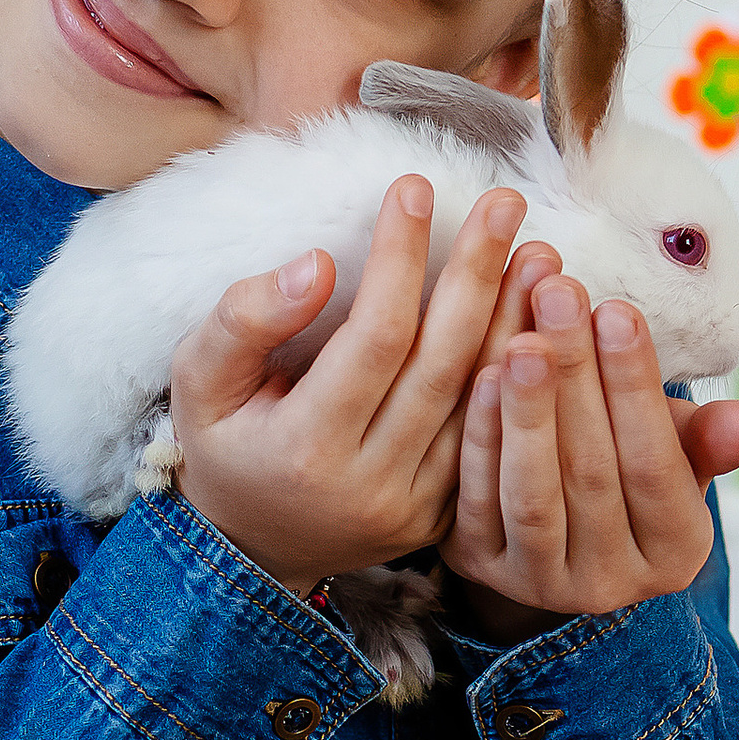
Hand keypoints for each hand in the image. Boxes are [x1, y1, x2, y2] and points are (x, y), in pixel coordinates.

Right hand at [170, 179, 528, 589]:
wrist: (249, 549)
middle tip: (505, 203)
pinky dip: (519, 377)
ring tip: (540, 251)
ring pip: (479, 403)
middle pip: (442, 365)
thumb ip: (245, 320)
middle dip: (478, 276)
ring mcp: (414, 508)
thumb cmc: (222, 444)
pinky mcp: (442, 518)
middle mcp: (370, 484)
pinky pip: (490, 438)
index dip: (401, 260)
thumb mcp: (199, 381)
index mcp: (306, 449)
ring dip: (515, 322)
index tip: (414, 190)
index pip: (374, 338)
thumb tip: (321, 265)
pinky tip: (538, 321)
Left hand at [441, 276, 738, 643]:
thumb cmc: (628, 465)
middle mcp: (611, 584)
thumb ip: (708, 439)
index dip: (635, 386)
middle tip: (559, 295)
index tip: (616, 309)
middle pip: (593, 471)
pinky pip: (477, 501)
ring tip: (524, 336)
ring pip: (534, 491)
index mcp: (675, 554)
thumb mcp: (678, 453)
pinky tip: (481, 376)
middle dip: (576, 375)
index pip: (655, 465)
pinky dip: (481, 438)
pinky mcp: (481, 570)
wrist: (558, 528)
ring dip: (526, 408)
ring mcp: (541, 585)